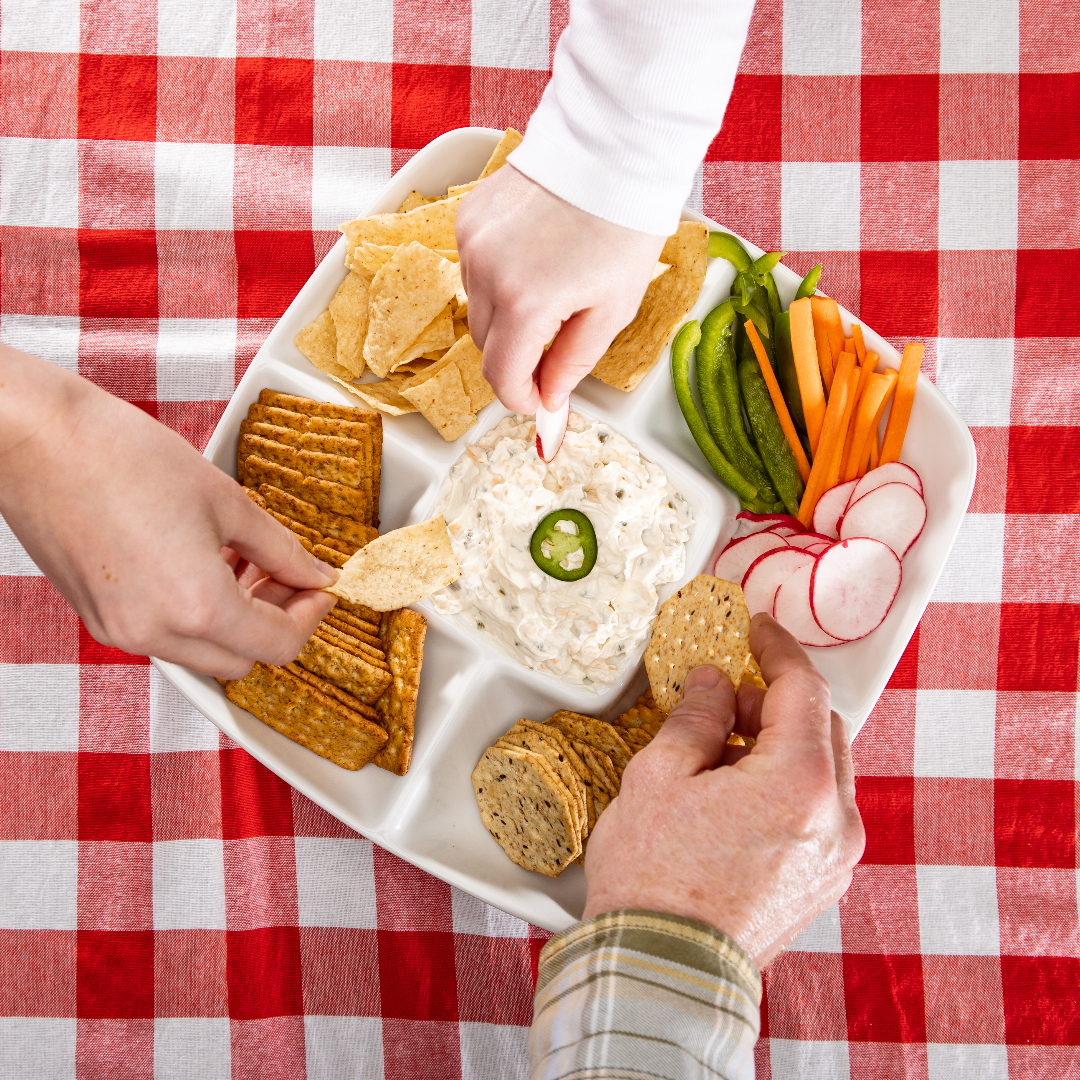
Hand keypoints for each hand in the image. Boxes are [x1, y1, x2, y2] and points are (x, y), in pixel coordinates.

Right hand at [0, 345, 337, 677]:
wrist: (34, 440)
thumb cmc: (121, 457)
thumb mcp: (226, 500)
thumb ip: (280, 547)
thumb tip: (314, 572)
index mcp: (196, 607)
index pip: (278, 645)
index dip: (310, 617)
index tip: (320, 589)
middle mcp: (154, 634)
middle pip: (241, 661)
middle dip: (274, 622)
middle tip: (287, 576)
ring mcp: (119, 631)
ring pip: (202, 653)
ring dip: (235, 620)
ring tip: (245, 562)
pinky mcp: (96, 618)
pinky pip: (163, 637)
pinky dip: (194, 615)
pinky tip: (203, 565)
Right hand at [455, 165, 665, 412]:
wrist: (613, 149)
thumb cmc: (622, 227)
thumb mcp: (611, 309)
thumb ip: (573, 361)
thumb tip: (549, 397)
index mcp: (525, 303)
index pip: (501, 376)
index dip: (520, 397)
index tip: (538, 399)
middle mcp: (486, 272)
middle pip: (486, 345)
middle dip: (517, 356)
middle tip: (552, 348)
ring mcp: (471, 241)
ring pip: (478, 306)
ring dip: (506, 315)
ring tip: (549, 291)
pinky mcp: (468, 216)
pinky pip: (474, 267)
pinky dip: (497, 277)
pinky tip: (532, 259)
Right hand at [583, 614, 864, 969]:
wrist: (661, 974)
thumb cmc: (653, 880)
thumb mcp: (659, 777)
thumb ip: (697, 718)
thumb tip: (713, 684)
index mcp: (799, 783)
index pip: (803, 689)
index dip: (777, 649)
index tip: (755, 628)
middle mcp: (835, 820)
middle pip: (822, 728)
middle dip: (776, 702)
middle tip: (725, 700)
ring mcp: (835, 858)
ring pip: (824, 771)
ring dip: (781, 745)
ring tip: (720, 754)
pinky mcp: (822, 885)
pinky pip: (819, 813)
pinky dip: (787, 786)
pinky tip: (736, 796)